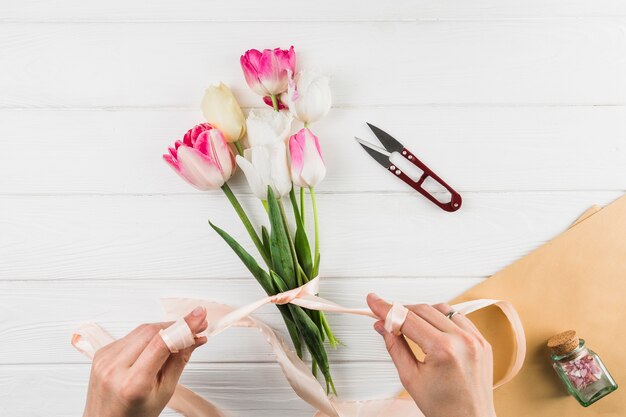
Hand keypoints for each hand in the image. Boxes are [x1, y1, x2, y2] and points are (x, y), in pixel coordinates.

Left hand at [83, 306, 207, 416]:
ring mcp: (105, 359)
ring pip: (142, 330)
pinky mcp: (102, 352)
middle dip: (176, 326)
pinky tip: (156, 344)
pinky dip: (148, 336)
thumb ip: (179, 361)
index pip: (162, 344)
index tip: (199, 316)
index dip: (183, 326)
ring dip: (164, 330)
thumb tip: (195, 338)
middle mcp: (114, 368)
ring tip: (179, 336)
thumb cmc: (133, 415)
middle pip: (151, 332)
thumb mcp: (164, 393)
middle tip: (196, 326)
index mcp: (132, 383)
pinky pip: (131, 335)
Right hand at [367, 294, 495, 416]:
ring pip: (441, 309)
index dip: (386, 308)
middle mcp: (463, 340)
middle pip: (423, 310)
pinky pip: (459, 317)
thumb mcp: (410, 378)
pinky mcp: (482, 340)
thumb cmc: (444, 408)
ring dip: (422, 313)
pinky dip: (442, 318)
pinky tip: (432, 329)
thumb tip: (382, 326)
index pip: (407, 319)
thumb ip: (395, 347)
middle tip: (386, 319)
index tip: (373, 301)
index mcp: (444, 350)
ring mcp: (476, 339)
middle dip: (401, 311)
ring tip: (410, 327)